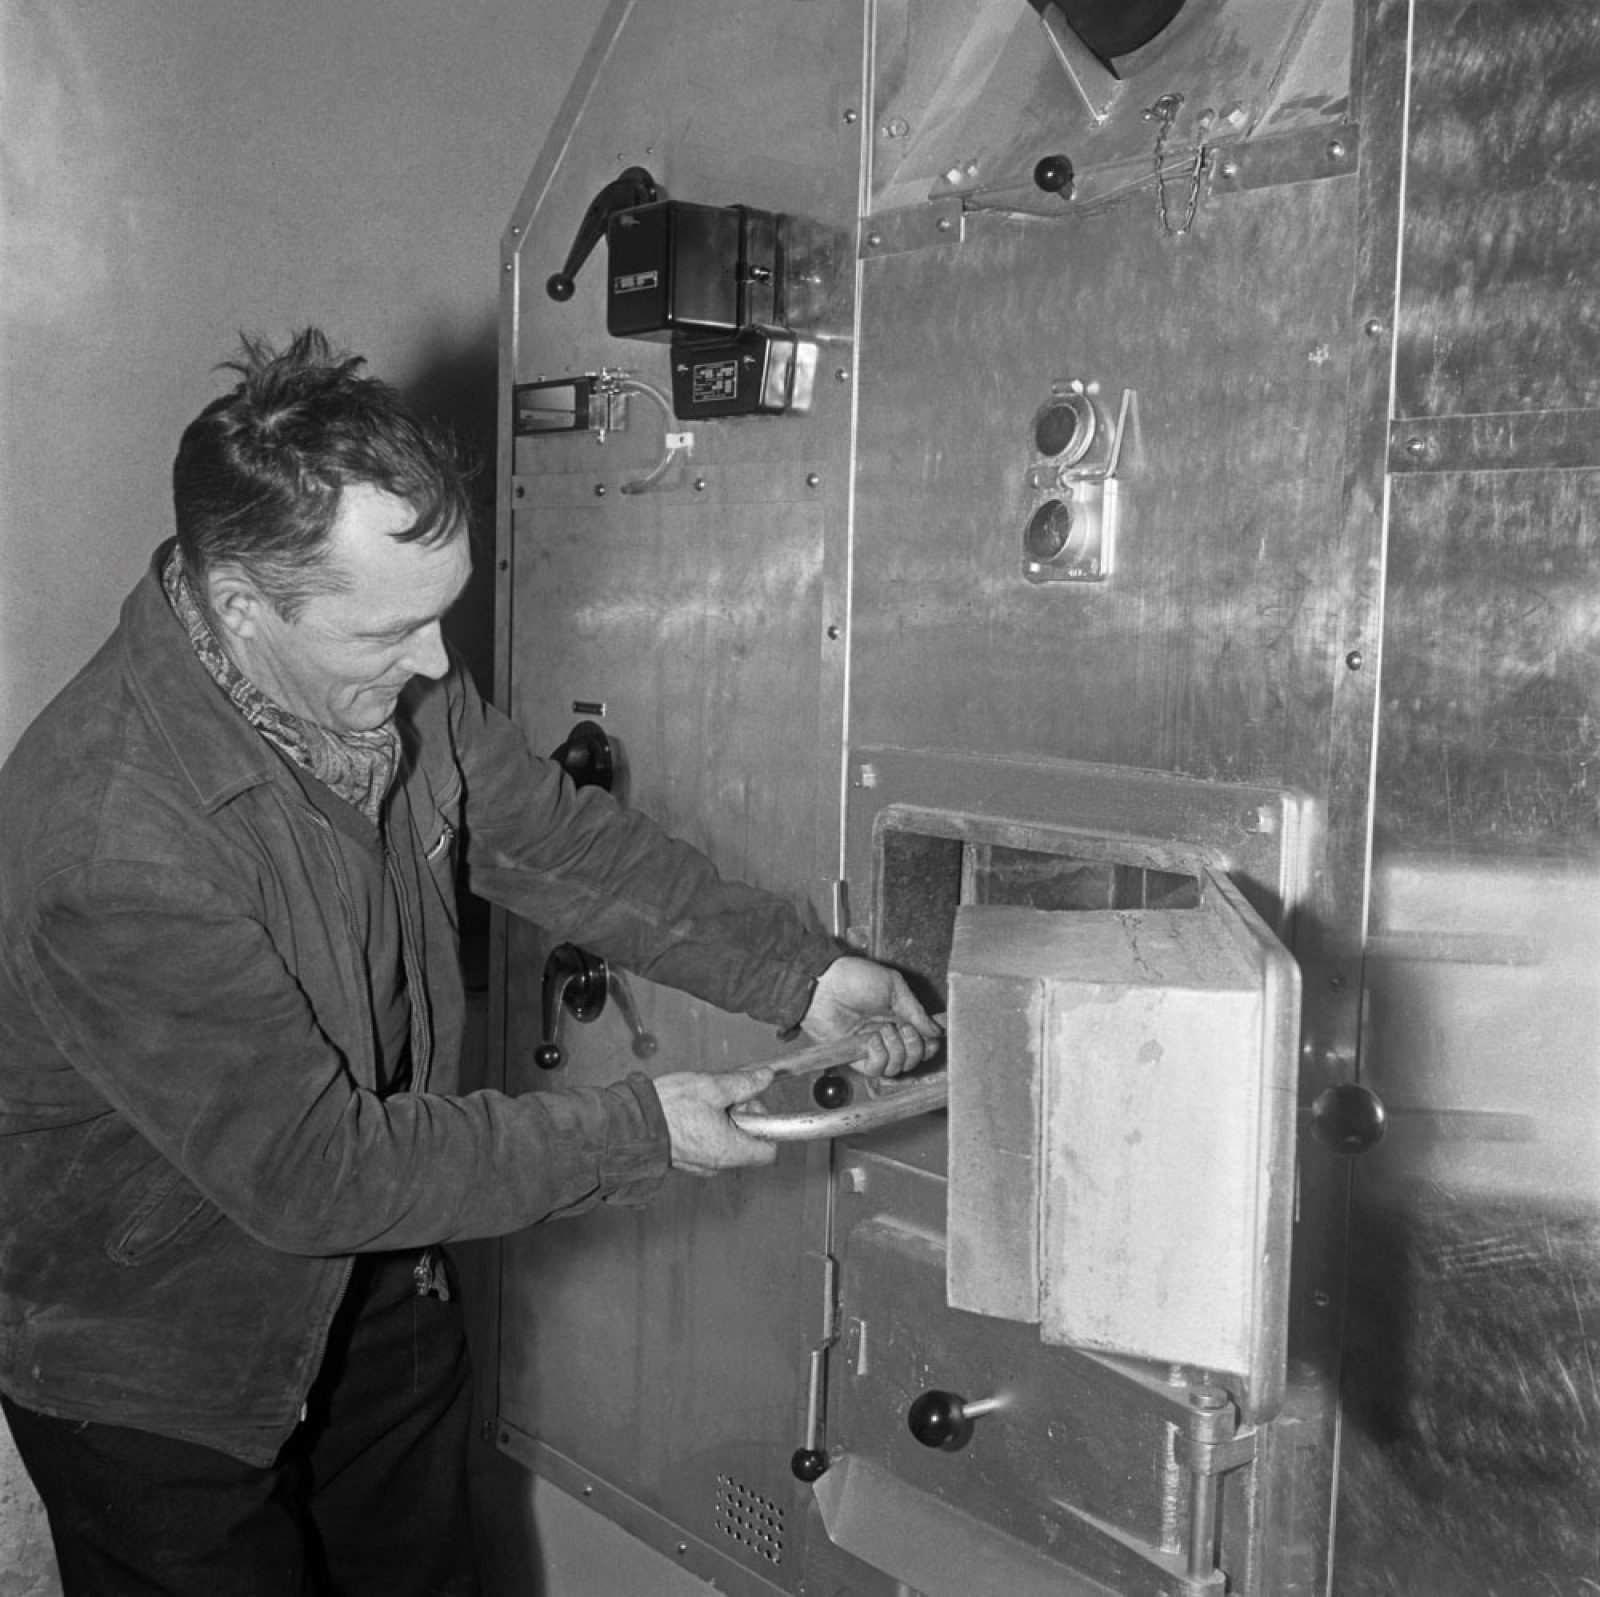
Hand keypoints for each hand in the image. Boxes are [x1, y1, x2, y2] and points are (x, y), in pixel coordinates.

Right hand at [654, 1066, 778, 1175]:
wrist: (631, 1123)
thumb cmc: (669, 1108)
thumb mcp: (713, 1087)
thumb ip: (744, 1083)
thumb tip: (765, 1078)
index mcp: (729, 1150)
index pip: (768, 1151)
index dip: (765, 1125)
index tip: (751, 1105)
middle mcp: (717, 1164)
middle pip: (747, 1143)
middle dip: (741, 1116)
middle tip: (723, 1098)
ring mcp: (701, 1164)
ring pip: (726, 1141)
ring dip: (722, 1120)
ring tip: (703, 1103)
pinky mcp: (687, 1160)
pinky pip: (708, 1144)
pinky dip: (706, 1127)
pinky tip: (691, 1111)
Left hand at [801, 956, 942, 1077]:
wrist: (825, 984)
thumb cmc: (855, 978)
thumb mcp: (894, 986)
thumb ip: (916, 1011)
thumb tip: (936, 1032)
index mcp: (900, 1017)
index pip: (923, 1041)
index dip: (930, 1043)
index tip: (931, 1036)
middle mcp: (889, 1035)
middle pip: (913, 1058)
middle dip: (916, 1048)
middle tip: (906, 1030)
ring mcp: (873, 1046)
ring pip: (897, 1067)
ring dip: (897, 1051)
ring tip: (886, 1031)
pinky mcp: (856, 1056)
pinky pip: (877, 1069)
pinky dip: (880, 1057)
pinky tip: (874, 1041)